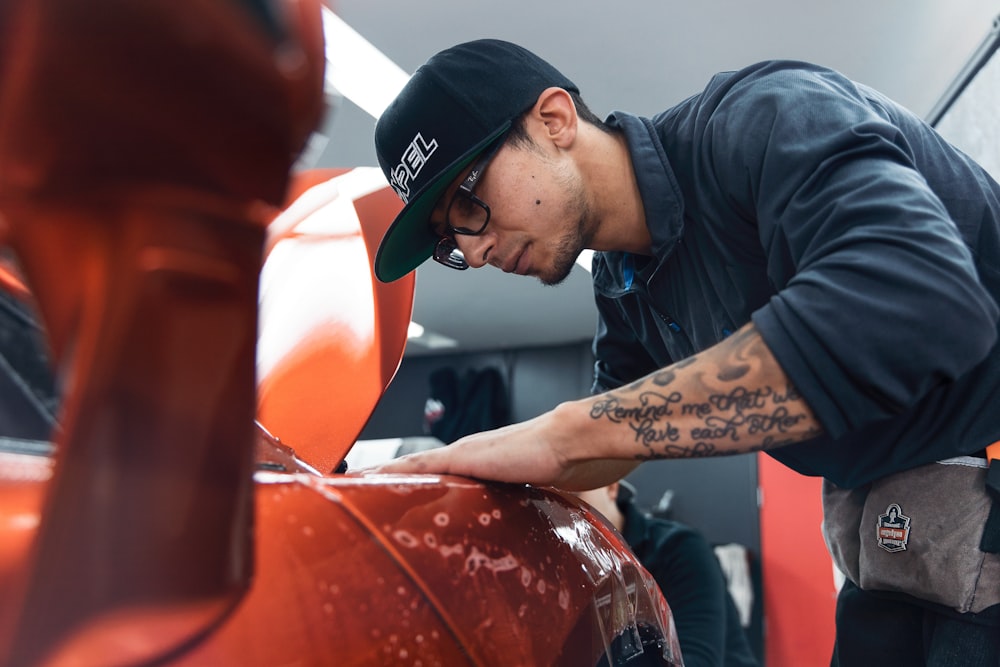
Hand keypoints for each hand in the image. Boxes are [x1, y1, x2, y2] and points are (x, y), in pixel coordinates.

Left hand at [367, 405, 637, 490]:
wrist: (577, 440)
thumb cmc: (567, 462)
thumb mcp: (539, 490)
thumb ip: (525, 504)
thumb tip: (527, 532)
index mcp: (481, 462)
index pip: (436, 474)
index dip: (410, 484)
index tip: (384, 496)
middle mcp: (466, 454)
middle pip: (415, 469)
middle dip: (385, 481)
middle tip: (354, 494)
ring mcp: (464, 454)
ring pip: (410, 466)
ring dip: (382, 477)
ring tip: (351, 488)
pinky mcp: (465, 457)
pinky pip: (419, 466)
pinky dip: (393, 472)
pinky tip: (371, 480)